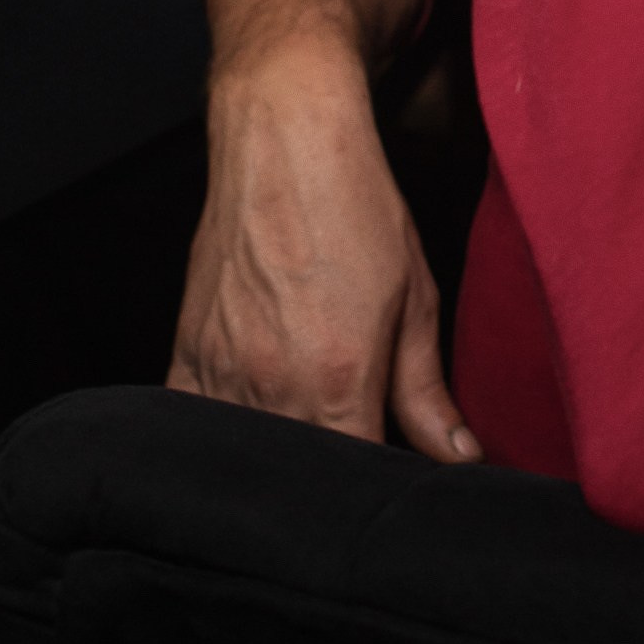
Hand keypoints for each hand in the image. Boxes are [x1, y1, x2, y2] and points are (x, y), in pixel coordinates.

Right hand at [167, 41, 480, 463]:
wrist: (284, 138)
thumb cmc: (355, 207)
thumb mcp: (413, 297)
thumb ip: (428, 393)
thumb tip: (459, 459)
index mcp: (338, 380)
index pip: (352, 487)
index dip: (375, 503)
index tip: (393, 504)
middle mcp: (271, 386)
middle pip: (298, 481)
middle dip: (328, 491)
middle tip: (355, 476)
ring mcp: (219, 372)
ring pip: (246, 459)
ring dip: (278, 463)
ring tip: (307, 452)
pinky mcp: (184, 352)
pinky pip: (192, 427)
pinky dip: (219, 440)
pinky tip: (250, 431)